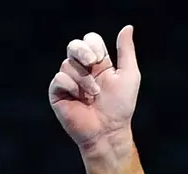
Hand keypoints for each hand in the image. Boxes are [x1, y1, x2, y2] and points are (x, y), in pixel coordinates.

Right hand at [49, 27, 140, 153]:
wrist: (108, 131)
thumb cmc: (121, 107)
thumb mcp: (129, 75)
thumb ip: (126, 51)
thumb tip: (127, 27)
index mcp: (98, 64)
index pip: (90, 41)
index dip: (93, 45)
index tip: (101, 58)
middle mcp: (82, 70)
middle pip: (74, 45)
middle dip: (83, 51)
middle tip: (92, 63)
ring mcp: (68, 81)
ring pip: (68, 64)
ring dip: (84, 78)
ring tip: (93, 95)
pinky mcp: (58, 93)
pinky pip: (59, 78)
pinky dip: (72, 86)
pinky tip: (80, 98)